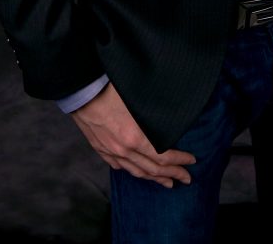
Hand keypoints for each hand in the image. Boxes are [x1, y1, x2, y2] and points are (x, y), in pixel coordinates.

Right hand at [70, 82, 195, 187]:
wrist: (81, 91)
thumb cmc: (109, 89)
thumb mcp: (136, 99)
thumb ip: (154, 112)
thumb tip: (174, 113)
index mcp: (135, 138)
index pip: (163, 157)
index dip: (179, 161)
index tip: (192, 161)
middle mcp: (123, 150)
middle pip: (153, 169)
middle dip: (172, 174)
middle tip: (186, 178)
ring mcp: (111, 152)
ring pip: (137, 171)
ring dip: (155, 178)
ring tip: (167, 183)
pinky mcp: (101, 149)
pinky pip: (120, 166)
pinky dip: (133, 171)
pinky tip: (139, 172)